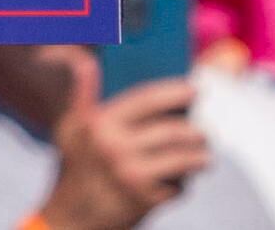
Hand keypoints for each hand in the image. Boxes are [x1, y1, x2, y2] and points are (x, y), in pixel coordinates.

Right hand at [37, 76, 211, 229]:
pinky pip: (179, 187)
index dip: (175, 91)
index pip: (147, 99)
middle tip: (203, 133)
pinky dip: (184, 184)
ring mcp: (133, 174)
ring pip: (183, 158)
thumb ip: (81, 94)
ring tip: (204, 156)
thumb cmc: (74, 169)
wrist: (72, 220)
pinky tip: (181, 181)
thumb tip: (85, 61)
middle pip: (173, 130)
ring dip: (199, 157)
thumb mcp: (70, 130)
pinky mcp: (145, 199)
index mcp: (101, 124)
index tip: (194, 89)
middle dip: (196, 132)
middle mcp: (117, 147)